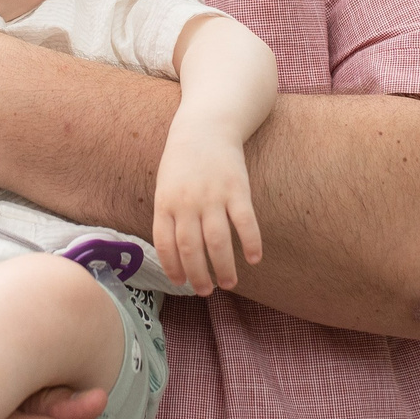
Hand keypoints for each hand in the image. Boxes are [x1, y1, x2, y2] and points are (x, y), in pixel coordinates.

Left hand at [152, 128, 261, 294]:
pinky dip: (250, 243)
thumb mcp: (165, 185)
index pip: (166, 244)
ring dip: (224, 267)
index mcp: (166, 203)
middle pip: (191, 248)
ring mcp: (213, 196)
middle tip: (206, 291)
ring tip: (229, 283)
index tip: (182, 283)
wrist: (206, 126)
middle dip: (198, 276)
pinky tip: (254, 259)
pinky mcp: (237, 189)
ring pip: (218, 241)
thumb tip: (175, 254)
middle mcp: (188, 202)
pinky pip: (245, 222)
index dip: (173, 268)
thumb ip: (168, 215)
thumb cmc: (183, 161)